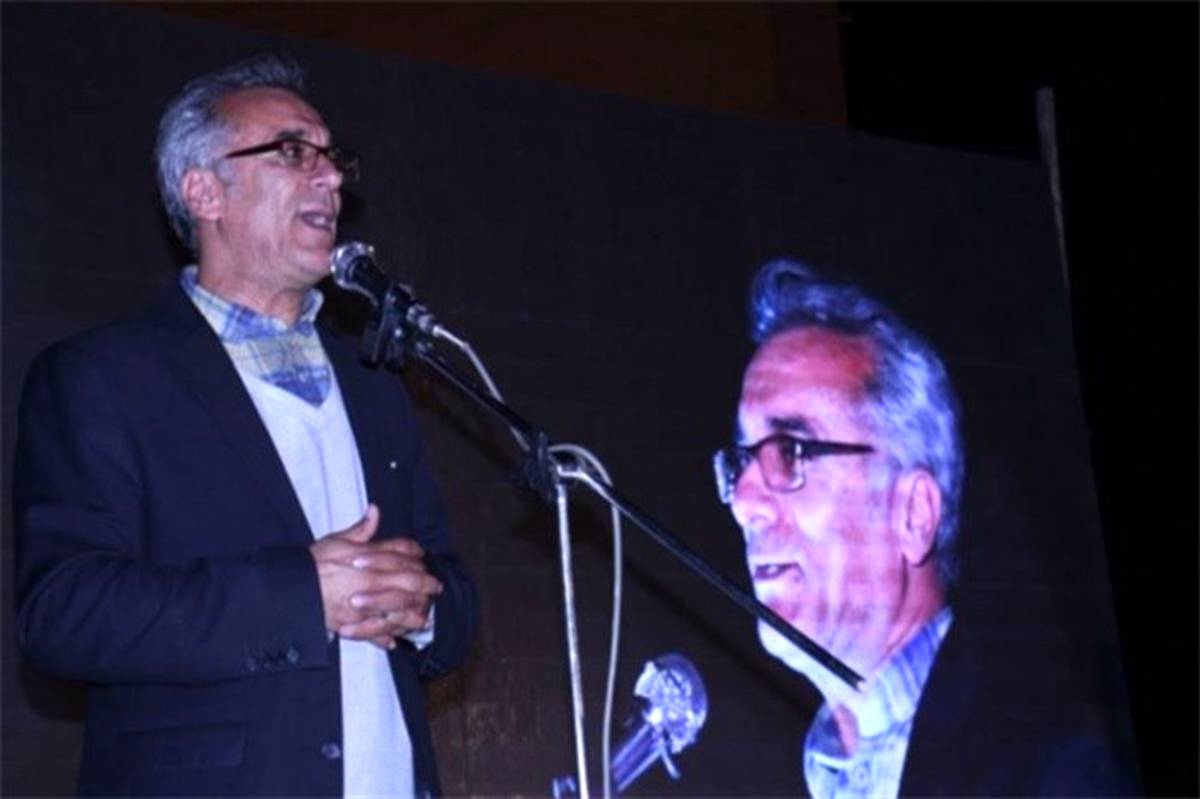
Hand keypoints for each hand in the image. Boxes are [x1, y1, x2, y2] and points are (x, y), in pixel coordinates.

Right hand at [310, 505, 442, 648]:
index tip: (423, 559)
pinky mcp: (355, 624)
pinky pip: (376, 633)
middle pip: (409, 581)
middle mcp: (373, 581)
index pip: (402, 554)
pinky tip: (395, 641)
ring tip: (423, 616)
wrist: (293, 590)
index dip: (416, 556)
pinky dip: (386, 638)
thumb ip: (360, 530)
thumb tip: (375, 510)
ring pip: (400, 609)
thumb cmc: (313, 564)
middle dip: (426, 584)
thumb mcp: (336, 542)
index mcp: (370, 558)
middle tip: (436, 587)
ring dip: (414, 613)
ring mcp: (366, 605)